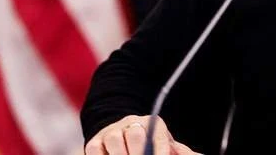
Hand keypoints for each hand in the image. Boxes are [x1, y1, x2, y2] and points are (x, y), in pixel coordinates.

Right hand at [84, 115, 199, 154]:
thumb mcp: (165, 145)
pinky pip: (96, 150)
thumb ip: (180, 152)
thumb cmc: (149, 144)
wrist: (121, 134)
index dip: (160, 150)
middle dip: (139, 153)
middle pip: (135, 135)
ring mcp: (112, 132)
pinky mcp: (95, 142)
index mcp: (153, 124)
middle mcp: (132, 124)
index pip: (158, 136)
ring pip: (114, 141)